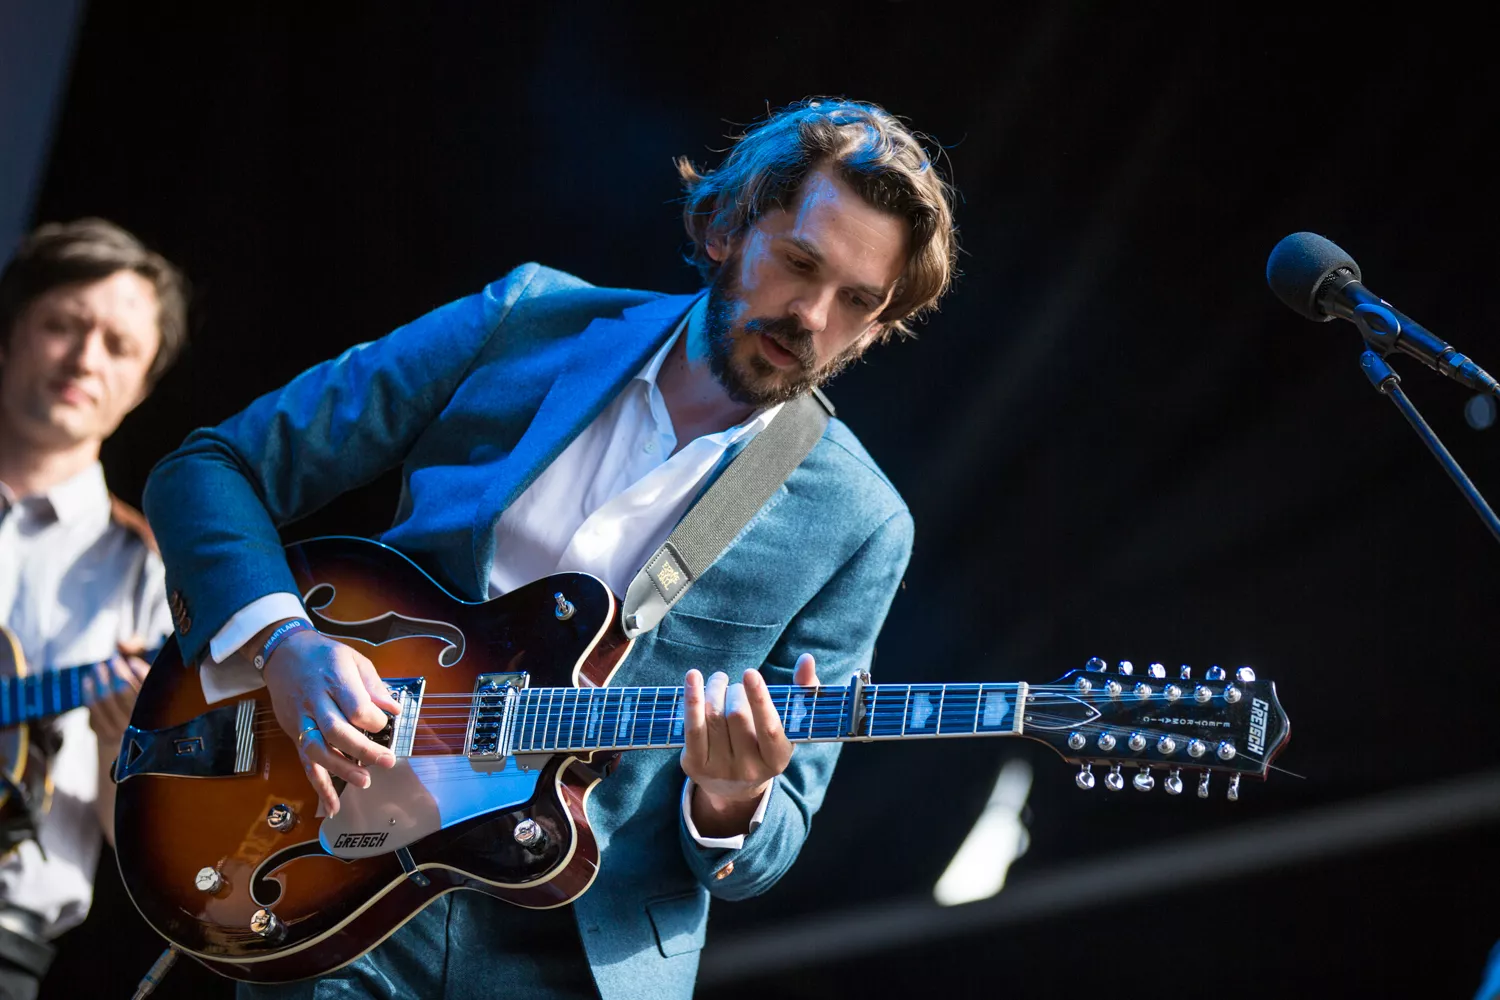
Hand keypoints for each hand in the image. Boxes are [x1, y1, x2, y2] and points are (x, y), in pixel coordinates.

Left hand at [86, 637, 151, 750]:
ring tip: (99, 667)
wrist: (139, 753)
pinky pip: (92, 711)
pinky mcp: (104, 735)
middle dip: (115, 672)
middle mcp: (139, 727)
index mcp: (158, 717)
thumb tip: (124, 646)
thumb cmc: (150, 716)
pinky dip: (88, 693)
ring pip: (105, 701)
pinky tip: (89, 681)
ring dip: (100, 680)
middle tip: (112, 659)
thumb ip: (143, 671)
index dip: (138, 672)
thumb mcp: (156, 695)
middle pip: (122, 693)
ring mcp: (120, 732)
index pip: (145, 690)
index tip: (132, 661)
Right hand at [259, 624, 401, 816]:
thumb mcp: (354, 659)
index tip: (386, 723)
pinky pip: (305, 763)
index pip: (355, 707)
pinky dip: (318, 786)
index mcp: (334, 679)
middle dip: (363, 750)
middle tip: (386, 762)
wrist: (283, 653)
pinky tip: (332, 806)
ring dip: (340, 770)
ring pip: (317, 750)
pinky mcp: (294, 734)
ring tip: (364, 782)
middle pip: (336, 731)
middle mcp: (314, 700)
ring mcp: (301, 719)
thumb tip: (395, 710)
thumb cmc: (324, 656)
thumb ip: (374, 686)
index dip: (374, 721)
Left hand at [681, 653, 818, 837]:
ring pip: (713, 717)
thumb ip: (802, 690)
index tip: (750, 673)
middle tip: (734, 684)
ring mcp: (720, 771)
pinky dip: (691, 699)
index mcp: (778, 760)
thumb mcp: (789, 724)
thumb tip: (806, 660)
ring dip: (714, 688)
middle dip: (734, 690)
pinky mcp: (695, 766)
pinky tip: (693, 677)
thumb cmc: (765, 742)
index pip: (769, 728)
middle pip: (737, 716)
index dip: (759, 699)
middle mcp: (749, 770)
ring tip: (719, 680)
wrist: (735, 785)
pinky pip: (692, 728)